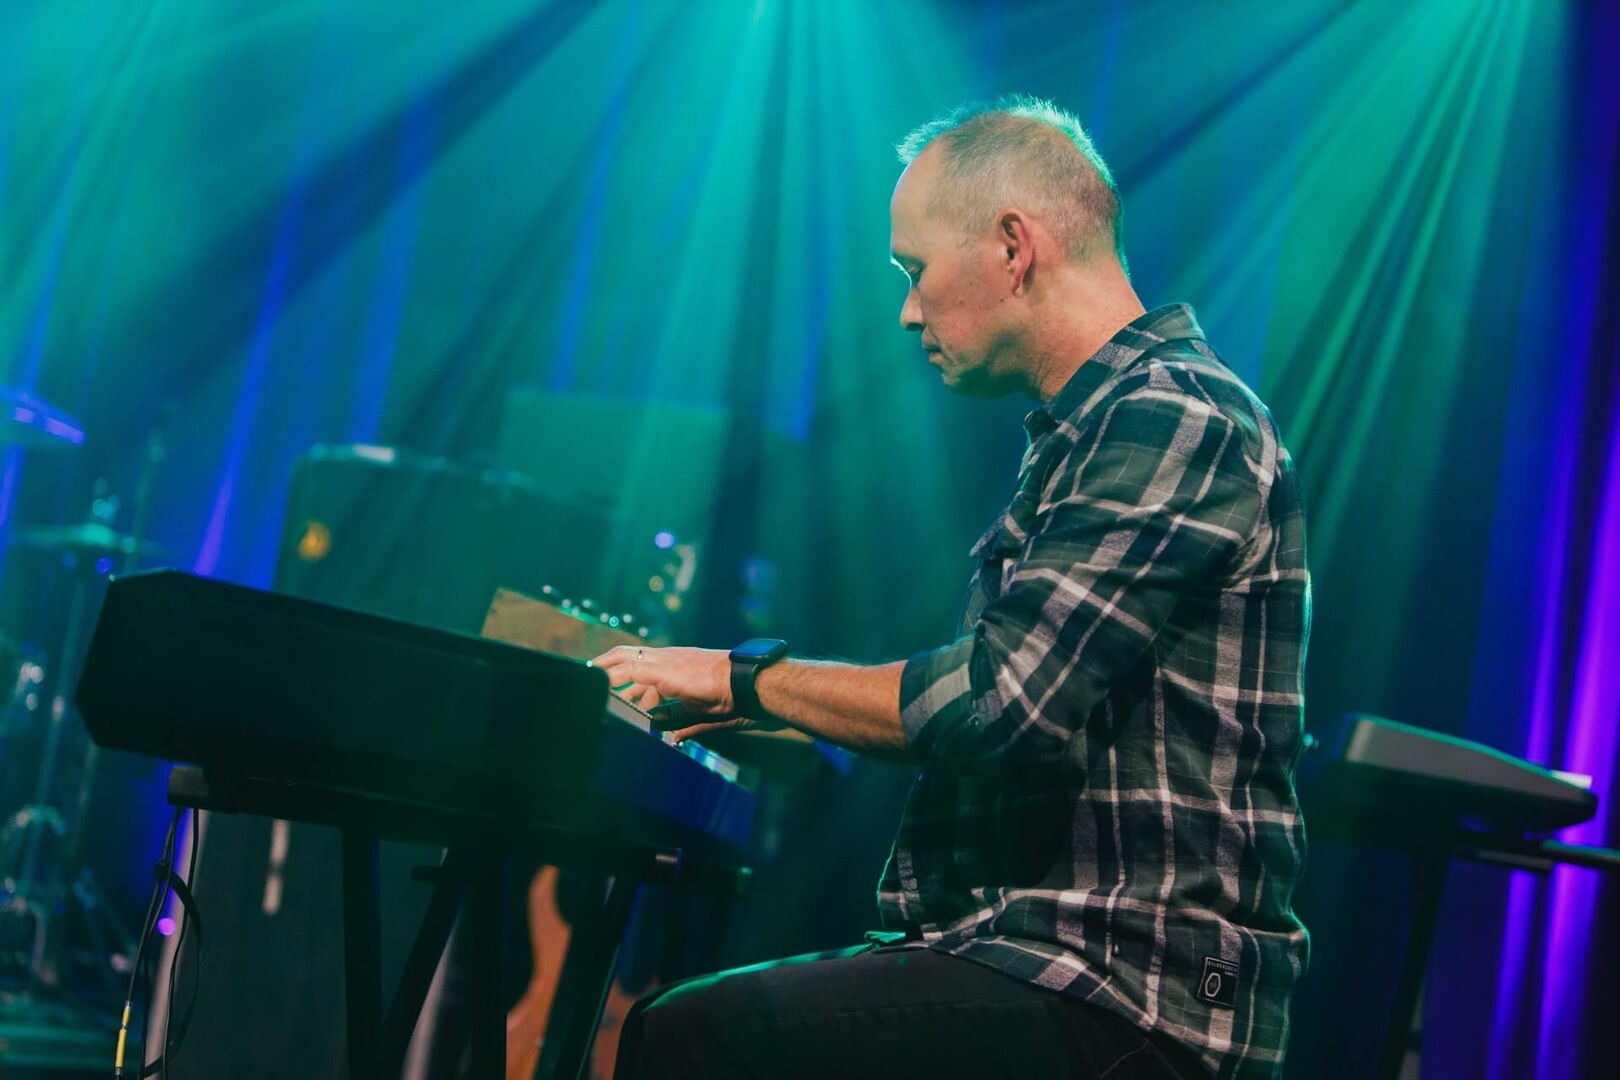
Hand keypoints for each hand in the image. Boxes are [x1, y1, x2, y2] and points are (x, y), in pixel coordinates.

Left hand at [589, 644, 784, 742]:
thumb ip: (683, 723)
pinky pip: (628, 669)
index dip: (623, 674)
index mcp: (678, 667)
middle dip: (606, 665)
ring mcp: (666, 660)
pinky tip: (599, 685)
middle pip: (627, 654)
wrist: (748, 683)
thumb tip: (671, 737)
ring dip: (603, 669)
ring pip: (623, 657)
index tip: (608, 686)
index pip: (643, 665)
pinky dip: (611, 676)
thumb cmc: (735, 698)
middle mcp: (669, 658)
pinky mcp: (664, 669)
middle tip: (587, 675)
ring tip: (585, 679)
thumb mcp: (701, 714)